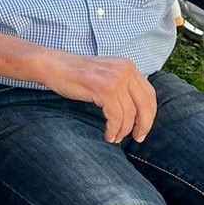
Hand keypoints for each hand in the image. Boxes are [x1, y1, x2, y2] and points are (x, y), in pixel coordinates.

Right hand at [42, 51, 157, 142]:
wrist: (54, 66)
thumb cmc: (76, 74)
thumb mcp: (106, 74)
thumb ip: (123, 85)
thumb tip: (138, 112)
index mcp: (128, 66)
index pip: (149, 94)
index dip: (149, 114)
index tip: (143, 128)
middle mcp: (125, 71)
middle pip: (145, 105)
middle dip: (143, 125)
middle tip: (137, 138)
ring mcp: (115, 79)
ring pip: (129, 114)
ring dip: (123, 130)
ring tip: (114, 138)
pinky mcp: (104, 89)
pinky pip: (116, 116)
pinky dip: (113, 129)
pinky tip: (108, 135)